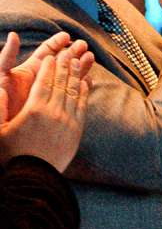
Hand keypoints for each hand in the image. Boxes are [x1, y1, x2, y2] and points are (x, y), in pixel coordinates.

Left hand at [0, 29, 87, 121]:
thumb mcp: (1, 74)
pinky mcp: (56, 107)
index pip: (46, 52)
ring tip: (90, 58)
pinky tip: (89, 80)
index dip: (57, 43)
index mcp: (29, 69)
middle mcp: (42, 78)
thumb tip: (14, 35)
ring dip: (80, 66)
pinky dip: (81, 87)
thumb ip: (7, 56)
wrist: (5, 132)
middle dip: (73, 52)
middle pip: (60, 61)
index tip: (67, 37)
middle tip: (84, 45)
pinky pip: (71, 95)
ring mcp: (50, 92)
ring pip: (69, 76)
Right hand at [0, 35, 90, 168]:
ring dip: (76, 74)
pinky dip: (84, 92)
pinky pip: (82, 106)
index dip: (49, 66)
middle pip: (61, 82)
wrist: (34, 177)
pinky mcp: (76, 131)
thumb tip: (1, 89)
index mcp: (34, 110)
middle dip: (64, 64)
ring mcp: (67, 121)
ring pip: (74, 92)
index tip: (52, 55)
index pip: (44, 81)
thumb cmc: (12, 154)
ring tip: (78, 60)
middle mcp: (53, 112)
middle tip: (68, 51)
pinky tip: (86, 82)